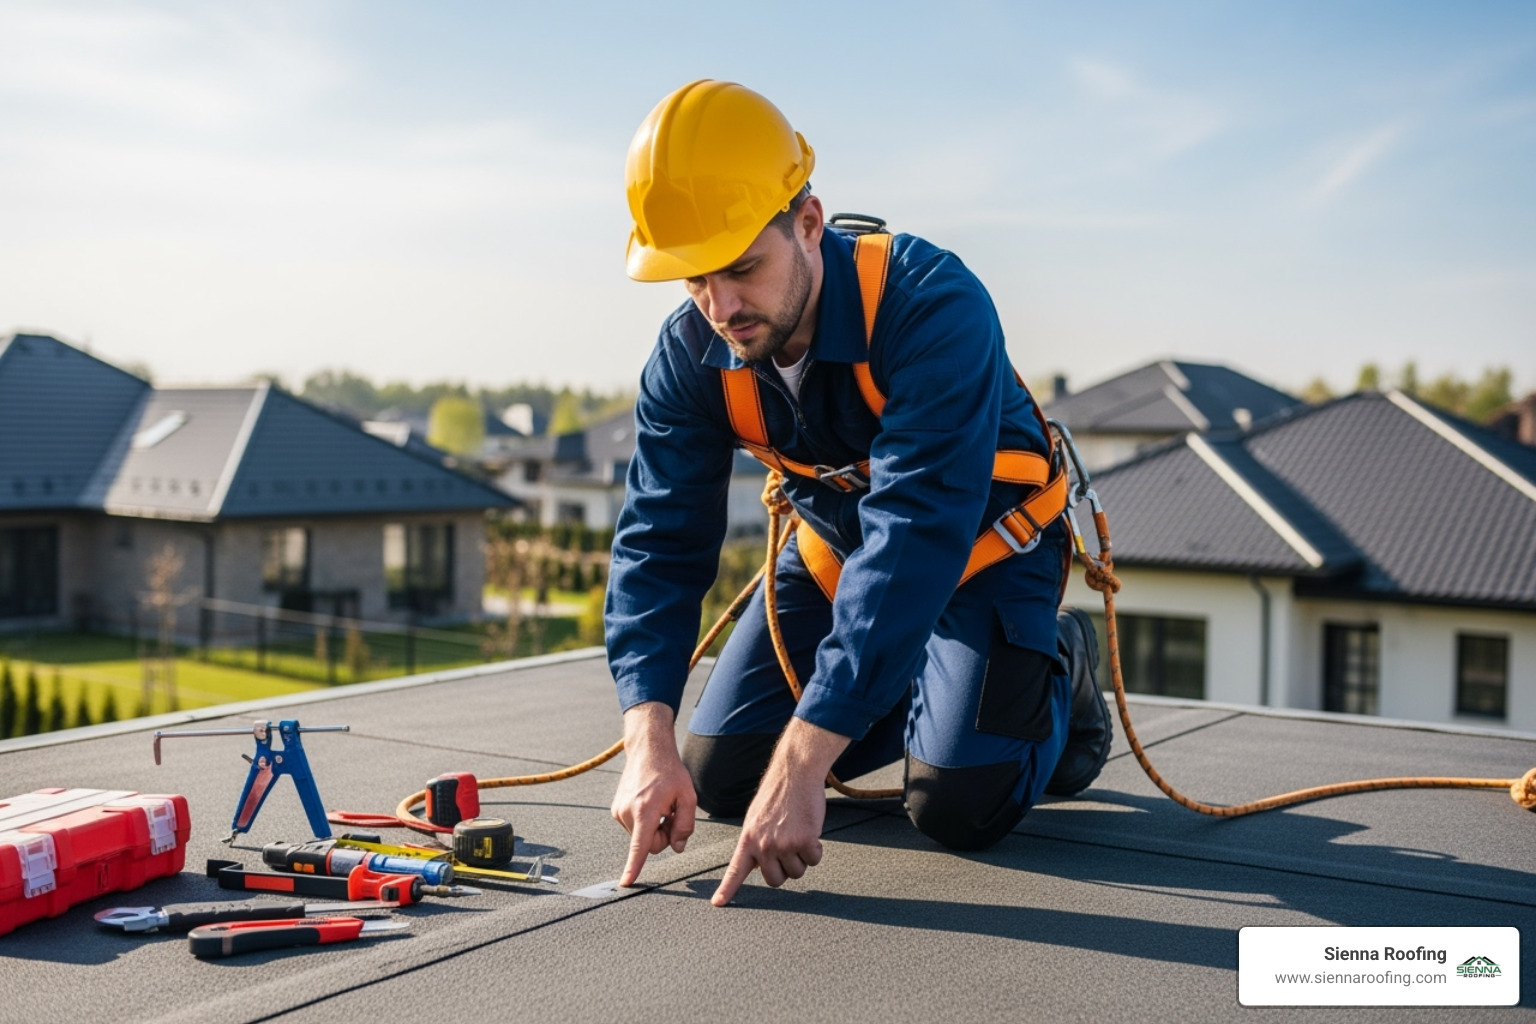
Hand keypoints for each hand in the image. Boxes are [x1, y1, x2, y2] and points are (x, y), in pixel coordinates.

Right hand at [611, 702, 696, 886]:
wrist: (648, 750)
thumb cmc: (670, 772)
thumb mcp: (688, 797)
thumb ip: (685, 825)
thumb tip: (677, 847)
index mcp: (646, 810)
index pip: (640, 846)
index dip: (634, 867)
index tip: (625, 883)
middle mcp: (627, 812)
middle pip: (650, 844)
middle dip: (663, 835)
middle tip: (672, 813)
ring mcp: (619, 811)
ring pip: (642, 837)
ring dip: (654, 827)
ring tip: (660, 804)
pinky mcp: (616, 810)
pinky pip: (635, 828)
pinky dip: (645, 821)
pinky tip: (651, 803)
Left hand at [712, 717, 848, 906]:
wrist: (795, 774)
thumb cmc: (778, 794)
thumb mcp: (756, 818)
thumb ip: (756, 842)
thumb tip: (759, 864)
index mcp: (748, 839)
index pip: (735, 870)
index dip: (727, 890)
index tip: (718, 904)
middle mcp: (763, 845)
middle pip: (776, 880)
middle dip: (785, 869)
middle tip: (788, 849)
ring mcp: (784, 845)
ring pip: (797, 872)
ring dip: (802, 858)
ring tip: (798, 834)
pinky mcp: (804, 841)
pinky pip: (813, 860)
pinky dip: (816, 850)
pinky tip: (810, 831)